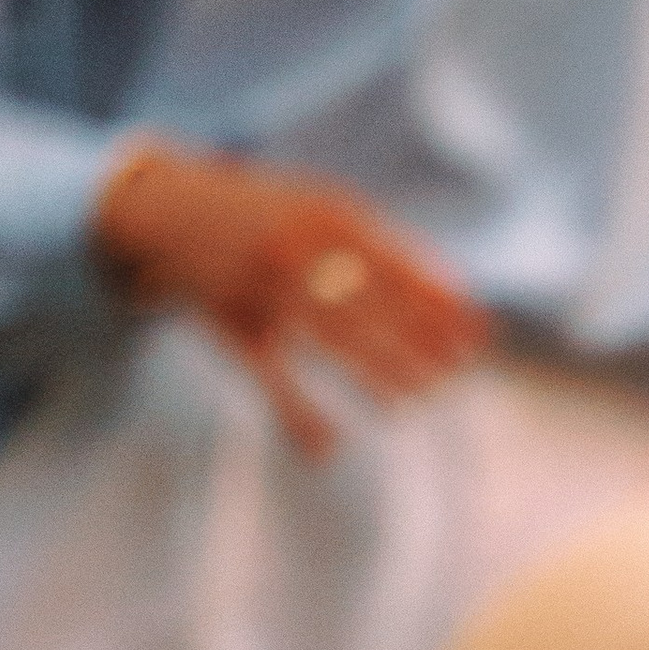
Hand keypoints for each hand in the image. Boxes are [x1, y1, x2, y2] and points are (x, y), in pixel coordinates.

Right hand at [91, 141, 487, 455]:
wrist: (170, 204)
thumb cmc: (270, 214)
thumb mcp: (326, 212)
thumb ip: (387, 250)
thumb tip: (459, 292)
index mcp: (328, 217)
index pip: (397, 266)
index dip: (439, 304)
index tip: (478, 336)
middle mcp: (296, 248)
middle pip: (368, 306)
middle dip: (413, 344)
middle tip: (452, 379)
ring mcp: (261, 286)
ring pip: (325, 337)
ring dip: (370, 373)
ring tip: (408, 405)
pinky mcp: (230, 323)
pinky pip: (269, 376)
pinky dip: (298, 412)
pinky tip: (329, 445)